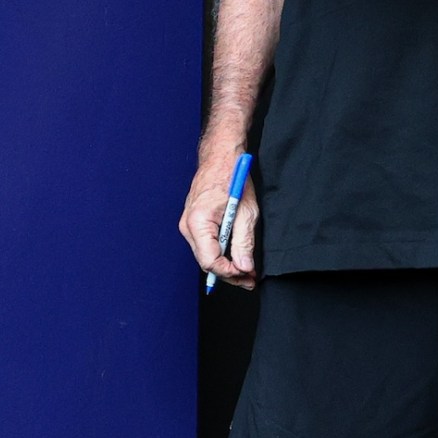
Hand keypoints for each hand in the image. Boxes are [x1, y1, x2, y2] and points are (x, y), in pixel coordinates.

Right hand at [178, 160, 260, 290]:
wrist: (220, 156)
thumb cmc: (231, 176)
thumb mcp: (246, 212)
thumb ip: (243, 242)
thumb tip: (243, 267)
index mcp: (198, 222)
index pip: (210, 261)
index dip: (230, 273)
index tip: (247, 275)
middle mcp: (188, 225)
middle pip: (206, 262)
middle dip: (229, 274)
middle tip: (250, 280)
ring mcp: (188, 224)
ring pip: (205, 256)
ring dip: (225, 265)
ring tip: (246, 271)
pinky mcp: (193, 222)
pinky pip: (205, 245)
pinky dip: (220, 253)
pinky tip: (234, 257)